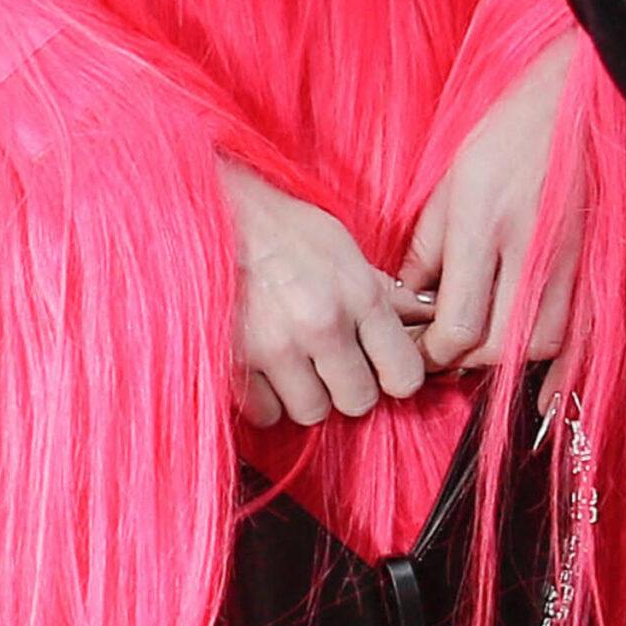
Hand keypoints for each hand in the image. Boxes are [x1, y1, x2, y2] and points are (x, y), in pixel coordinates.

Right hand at [220, 162, 430, 428]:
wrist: (206, 212)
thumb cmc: (276, 226)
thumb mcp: (337, 243)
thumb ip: (377, 288)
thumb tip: (419, 313)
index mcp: (357, 293)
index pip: (403, 373)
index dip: (393, 375)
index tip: (378, 367)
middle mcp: (322, 324)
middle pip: (358, 401)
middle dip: (346, 386)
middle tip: (328, 361)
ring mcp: (277, 347)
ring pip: (312, 412)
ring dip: (304, 394)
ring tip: (291, 359)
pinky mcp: (236, 363)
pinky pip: (267, 413)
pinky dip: (266, 398)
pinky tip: (262, 366)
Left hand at [398, 34, 582, 408]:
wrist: (574, 107)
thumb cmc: (505, 136)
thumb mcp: (451, 181)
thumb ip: (428, 246)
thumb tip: (407, 298)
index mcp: (484, 224)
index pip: (458, 322)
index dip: (433, 350)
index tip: (417, 347)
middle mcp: (528, 251)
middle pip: (496, 344)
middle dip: (462, 361)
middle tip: (439, 357)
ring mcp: (566, 263)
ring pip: (537, 347)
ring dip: (503, 362)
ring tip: (477, 352)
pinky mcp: (590, 268)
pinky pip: (578, 337)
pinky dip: (558, 371)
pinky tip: (539, 394)